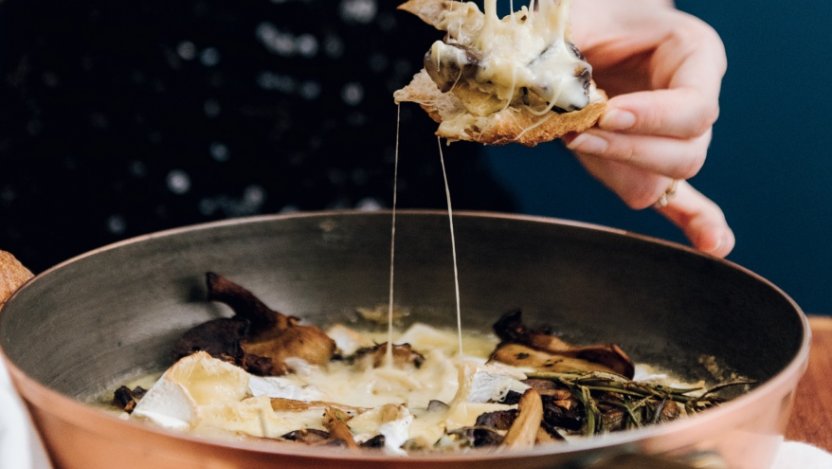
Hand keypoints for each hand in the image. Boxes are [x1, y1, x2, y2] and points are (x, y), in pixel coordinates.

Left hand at [565, 0, 734, 256]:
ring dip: (619, 171)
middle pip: (687, 153)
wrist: (583, 30)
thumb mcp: (577, 22)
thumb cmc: (585, 17)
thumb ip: (567, 61)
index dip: (653, 119)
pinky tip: (715, 245)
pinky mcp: (650, 161)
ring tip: (576, 141)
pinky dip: (696, 221)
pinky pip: (684, 199)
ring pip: (665, 180)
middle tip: (578, 134)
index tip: (605, 115)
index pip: (695, 108)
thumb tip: (554, 106)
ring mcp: (675, 136)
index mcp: (694, 56)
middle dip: (629, 151)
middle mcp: (695, 99)